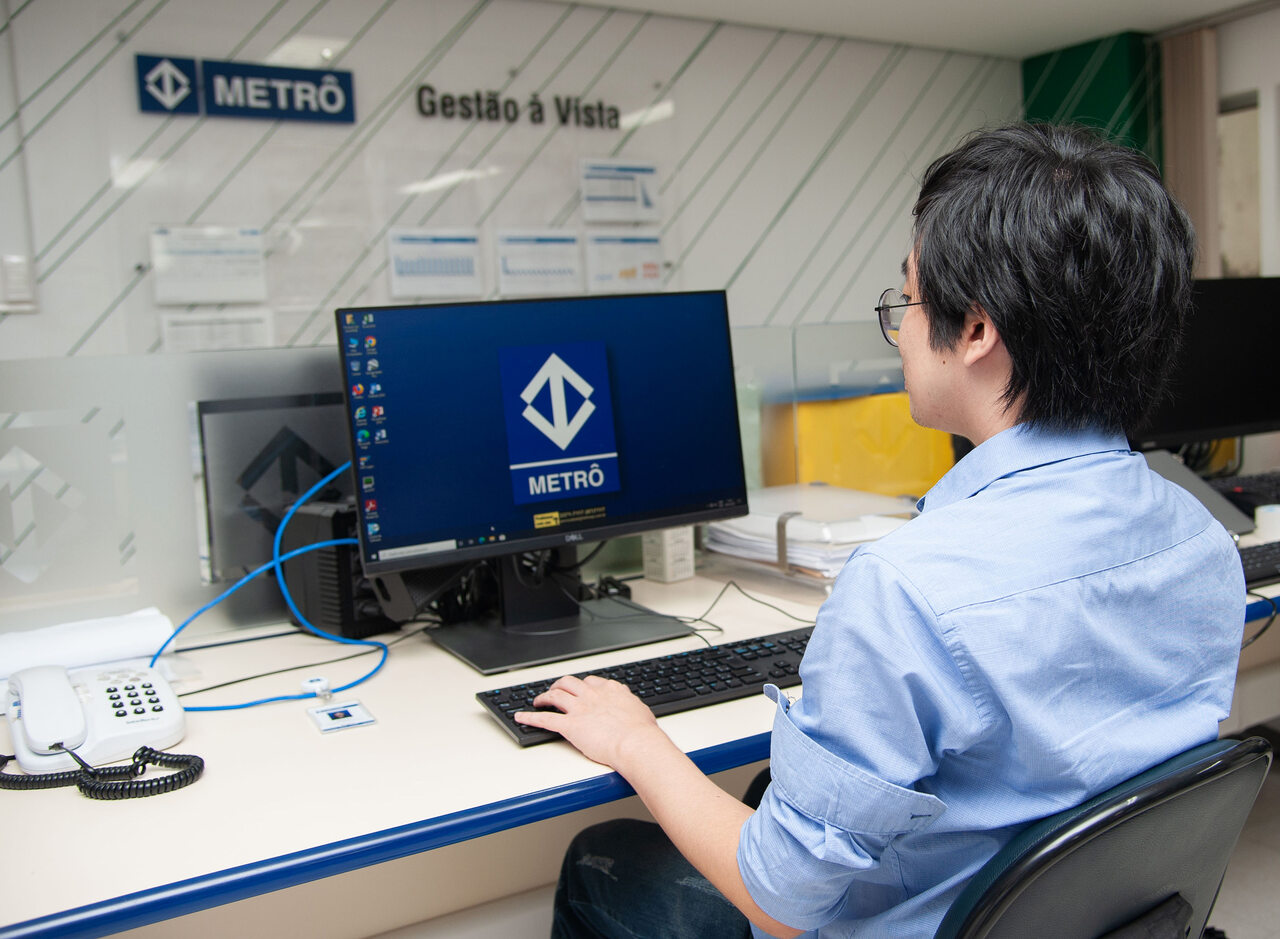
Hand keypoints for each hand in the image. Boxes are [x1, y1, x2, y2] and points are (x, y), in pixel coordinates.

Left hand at [514, 675, 667, 768]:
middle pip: (568, 683)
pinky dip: (530, 717)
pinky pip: (545, 719)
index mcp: (609, 691)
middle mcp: (592, 696)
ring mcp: (579, 709)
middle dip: (559, 685)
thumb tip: (630, 703)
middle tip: (555, 690)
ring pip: (555, 695)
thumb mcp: (639, 709)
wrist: (636, 743)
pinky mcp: (570, 726)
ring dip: (544, 697)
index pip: (590, 682)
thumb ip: (629, 703)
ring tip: (538, 701)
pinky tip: (522, 717)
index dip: (581, 686)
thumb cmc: (641, 732)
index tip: (579, 689)